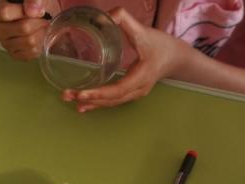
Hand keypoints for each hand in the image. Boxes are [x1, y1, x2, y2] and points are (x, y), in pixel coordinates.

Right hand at [0, 0, 56, 60]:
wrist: (39, 18)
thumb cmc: (33, 6)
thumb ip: (32, 0)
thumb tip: (31, 11)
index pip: (5, 12)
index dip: (24, 11)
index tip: (38, 10)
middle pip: (22, 29)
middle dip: (38, 23)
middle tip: (44, 19)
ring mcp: (6, 44)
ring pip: (29, 41)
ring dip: (41, 33)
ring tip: (42, 27)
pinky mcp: (15, 54)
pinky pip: (32, 52)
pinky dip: (40, 44)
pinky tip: (39, 36)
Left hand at [62, 7, 177, 111]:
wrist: (177, 58)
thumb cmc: (161, 44)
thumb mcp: (144, 30)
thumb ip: (124, 19)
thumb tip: (104, 15)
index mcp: (141, 76)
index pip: (117, 90)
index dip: (98, 93)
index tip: (80, 93)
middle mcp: (138, 90)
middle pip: (111, 100)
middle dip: (89, 99)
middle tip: (67, 95)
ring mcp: (135, 94)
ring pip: (111, 103)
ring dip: (91, 103)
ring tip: (70, 100)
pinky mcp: (132, 94)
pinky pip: (113, 101)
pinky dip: (98, 103)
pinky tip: (83, 106)